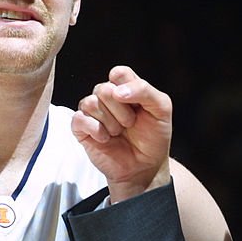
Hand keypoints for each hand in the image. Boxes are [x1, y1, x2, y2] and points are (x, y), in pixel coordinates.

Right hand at [72, 66, 171, 202]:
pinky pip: (79, 119)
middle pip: (104, 88)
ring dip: (110, 122)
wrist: (145, 166)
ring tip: (119, 132)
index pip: (119, 73)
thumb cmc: (153, 137)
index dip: (127, 86)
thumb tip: (117, 91)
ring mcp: (93, 112)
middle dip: (121, 110)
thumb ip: (146, 92)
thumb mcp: (161, 110)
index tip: (138, 105)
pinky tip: (106, 139)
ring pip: (90, 102)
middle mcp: (107, 97)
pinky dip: (96, 130)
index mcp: (126, 88)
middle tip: (130, 124)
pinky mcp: (82, 128)